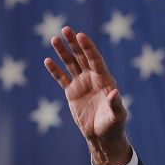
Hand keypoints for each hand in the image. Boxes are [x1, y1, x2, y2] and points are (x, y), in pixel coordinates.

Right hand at [43, 26, 131, 164]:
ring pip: (71, 64)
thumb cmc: (112, 125)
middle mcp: (93, 78)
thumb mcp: (116, 116)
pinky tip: (47, 60)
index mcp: (104, 80)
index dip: (88, 47)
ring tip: (54, 38)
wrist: (101, 135)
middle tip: (65, 29)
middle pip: (82, 57)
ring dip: (63, 52)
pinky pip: (62, 78)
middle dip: (74, 43)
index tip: (80, 35)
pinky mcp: (72, 92)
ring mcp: (81, 84)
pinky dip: (55, 70)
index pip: (95, 59)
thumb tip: (115, 92)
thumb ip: (115, 103)